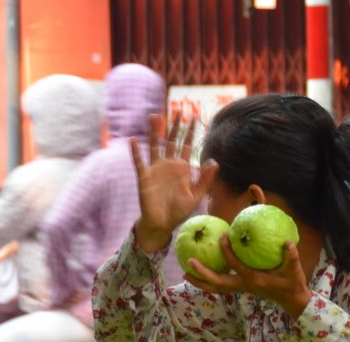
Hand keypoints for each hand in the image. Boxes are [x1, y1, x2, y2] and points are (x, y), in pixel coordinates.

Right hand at [130, 111, 205, 251]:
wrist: (162, 223)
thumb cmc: (179, 210)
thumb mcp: (196, 196)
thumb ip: (204, 179)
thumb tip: (215, 162)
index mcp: (181, 168)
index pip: (186, 146)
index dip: (191, 133)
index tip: (194, 118)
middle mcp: (168, 165)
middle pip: (171, 140)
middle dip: (175, 126)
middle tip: (179, 110)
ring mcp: (155, 169)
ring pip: (154, 145)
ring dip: (154, 132)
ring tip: (155, 117)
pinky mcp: (144, 177)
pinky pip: (139, 162)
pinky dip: (136, 152)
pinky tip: (133, 140)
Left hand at [184, 236, 312, 318]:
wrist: (292, 300)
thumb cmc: (293, 283)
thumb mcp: (294, 270)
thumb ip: (291, 256)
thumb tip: (288, 242)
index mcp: (255, 280)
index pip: (236, 267)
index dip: (227, 252)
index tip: (222, 237)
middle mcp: (244, 286)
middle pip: (218, 283)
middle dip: (202, 274)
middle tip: (189, 262)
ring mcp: (241, 288)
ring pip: (216, 287)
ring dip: (201, 282)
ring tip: (186, 274)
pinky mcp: (241, 288)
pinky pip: (220, 285)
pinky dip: (208, 281)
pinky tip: (200, 273)